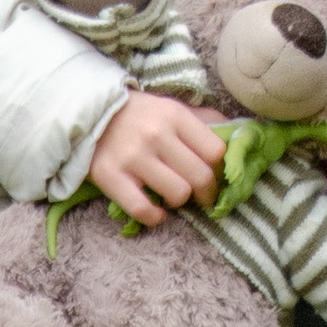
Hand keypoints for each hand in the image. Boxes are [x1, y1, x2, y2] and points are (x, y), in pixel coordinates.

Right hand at [85, 91, 229, 228]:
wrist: (87, 113)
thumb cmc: (139, 115)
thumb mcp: (171, 108)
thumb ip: (203, 120)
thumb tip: (239, 133)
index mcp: (175, 115)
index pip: (215, 151)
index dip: (219, 170)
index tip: (214, 176)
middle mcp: (156, 135)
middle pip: (200, 176)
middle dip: (206, 193)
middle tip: (201, 197)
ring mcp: (133, 157)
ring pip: (177, 194)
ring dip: (180, 201)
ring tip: (173, 197)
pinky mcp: (111, 177)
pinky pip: (142, 209)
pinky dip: (155, 218)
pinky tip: (157, 214)